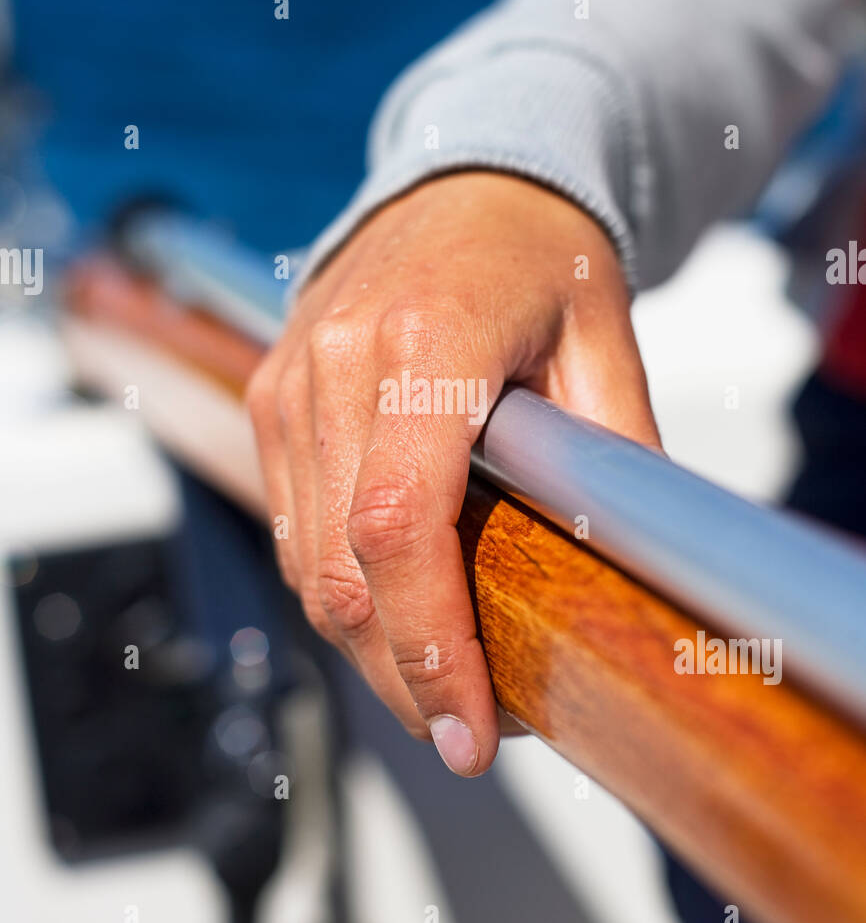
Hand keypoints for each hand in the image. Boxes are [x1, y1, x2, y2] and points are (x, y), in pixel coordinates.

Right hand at [247, 172, 660, 774]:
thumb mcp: (605, 342)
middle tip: (468, 736)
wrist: (458, 185)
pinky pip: (291, 526)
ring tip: (441, 690)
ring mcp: (289, 381)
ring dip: (368, 645)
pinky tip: (393, 618)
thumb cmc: (538, 258)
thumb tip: (632, 574)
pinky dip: (337, 590)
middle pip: (341, 568)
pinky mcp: (270, 399)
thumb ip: (615, 456)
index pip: (398, 524)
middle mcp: (334, 361)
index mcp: (425, 342)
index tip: (473, 731)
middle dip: (401, 674)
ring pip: (305, 562)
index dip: (429, 645)